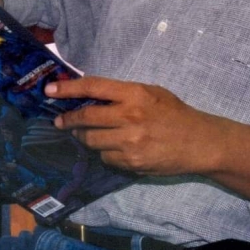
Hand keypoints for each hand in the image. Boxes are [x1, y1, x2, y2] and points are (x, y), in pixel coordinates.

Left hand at [46, 76, 249, 207]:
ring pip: (91, 140)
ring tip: (85, 134)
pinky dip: (104, 152)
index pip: (92, 87)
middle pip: (85, 117)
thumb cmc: (174, 113)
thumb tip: (90, 95)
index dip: (67, 88)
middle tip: (60, 121)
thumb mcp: (150, 93)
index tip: (49, 89)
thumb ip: (122, 93)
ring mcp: (129, 142)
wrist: (199, 142)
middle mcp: (129, 116)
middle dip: (67, 119)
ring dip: (84, 137)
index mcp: (134, 93)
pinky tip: (113, 148)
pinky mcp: (131, 162)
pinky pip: (105, 157)